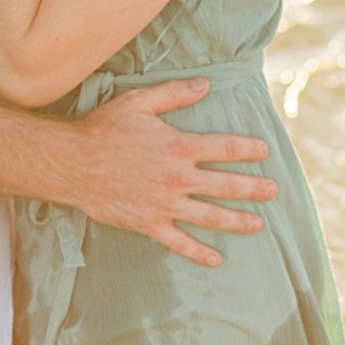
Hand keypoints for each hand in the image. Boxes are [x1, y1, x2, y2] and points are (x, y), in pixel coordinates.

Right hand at [63, 76, 276, 267]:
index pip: (224, 147)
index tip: (263, 151)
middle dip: (253, 188)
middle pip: (226, 184)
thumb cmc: (103, 129)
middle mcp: (178, 177)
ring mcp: (165, 203)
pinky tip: (216, 259)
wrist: (71, 163)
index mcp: (179, 146)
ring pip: (210, 216)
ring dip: (237, 221)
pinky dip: (198, 252)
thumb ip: (174, 93)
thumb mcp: (138, 102)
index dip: (247, 149)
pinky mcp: (149, 223)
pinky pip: (179, 242)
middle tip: (273, 192)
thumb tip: (205, 85)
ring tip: (257, 224)